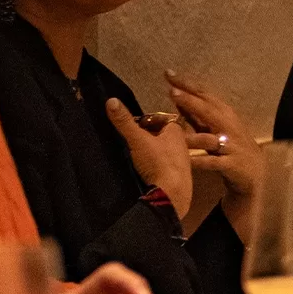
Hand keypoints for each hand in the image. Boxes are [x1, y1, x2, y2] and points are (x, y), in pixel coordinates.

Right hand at [105, 98, 192, 212]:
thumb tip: (111, 100)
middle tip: (130, 139)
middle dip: (147, 135)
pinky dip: (154, 163)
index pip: (160, 118)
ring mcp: (181, 160)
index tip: (131, 125)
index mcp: (176, 130)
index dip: (146, 120)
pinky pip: (163, 164)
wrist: (173, 193)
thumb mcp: (138, 139)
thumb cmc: (158, 161)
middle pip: (161, 134)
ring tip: (134, 154)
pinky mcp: (177, 175)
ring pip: (163, 149)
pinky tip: (143, 168)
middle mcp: (182, 143)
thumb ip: (124, 122)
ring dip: (150, 150)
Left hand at [167, 71, 260, 193]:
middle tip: (172, 90)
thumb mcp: (215, 127)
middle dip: (190, 100)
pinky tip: (186, 161)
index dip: (187, 85)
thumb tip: (176, 97)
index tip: (169, 74)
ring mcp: (231, 145)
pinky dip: (199, 161)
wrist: (255, 171)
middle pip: (208, 110)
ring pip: (209, 138)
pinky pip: (212, 162)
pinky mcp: (232, 164)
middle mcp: (229, 126)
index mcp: (224, 114)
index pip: (204, 95)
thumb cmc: (231, 145)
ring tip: (172, 131)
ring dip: (191, 135)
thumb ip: (196, 114)